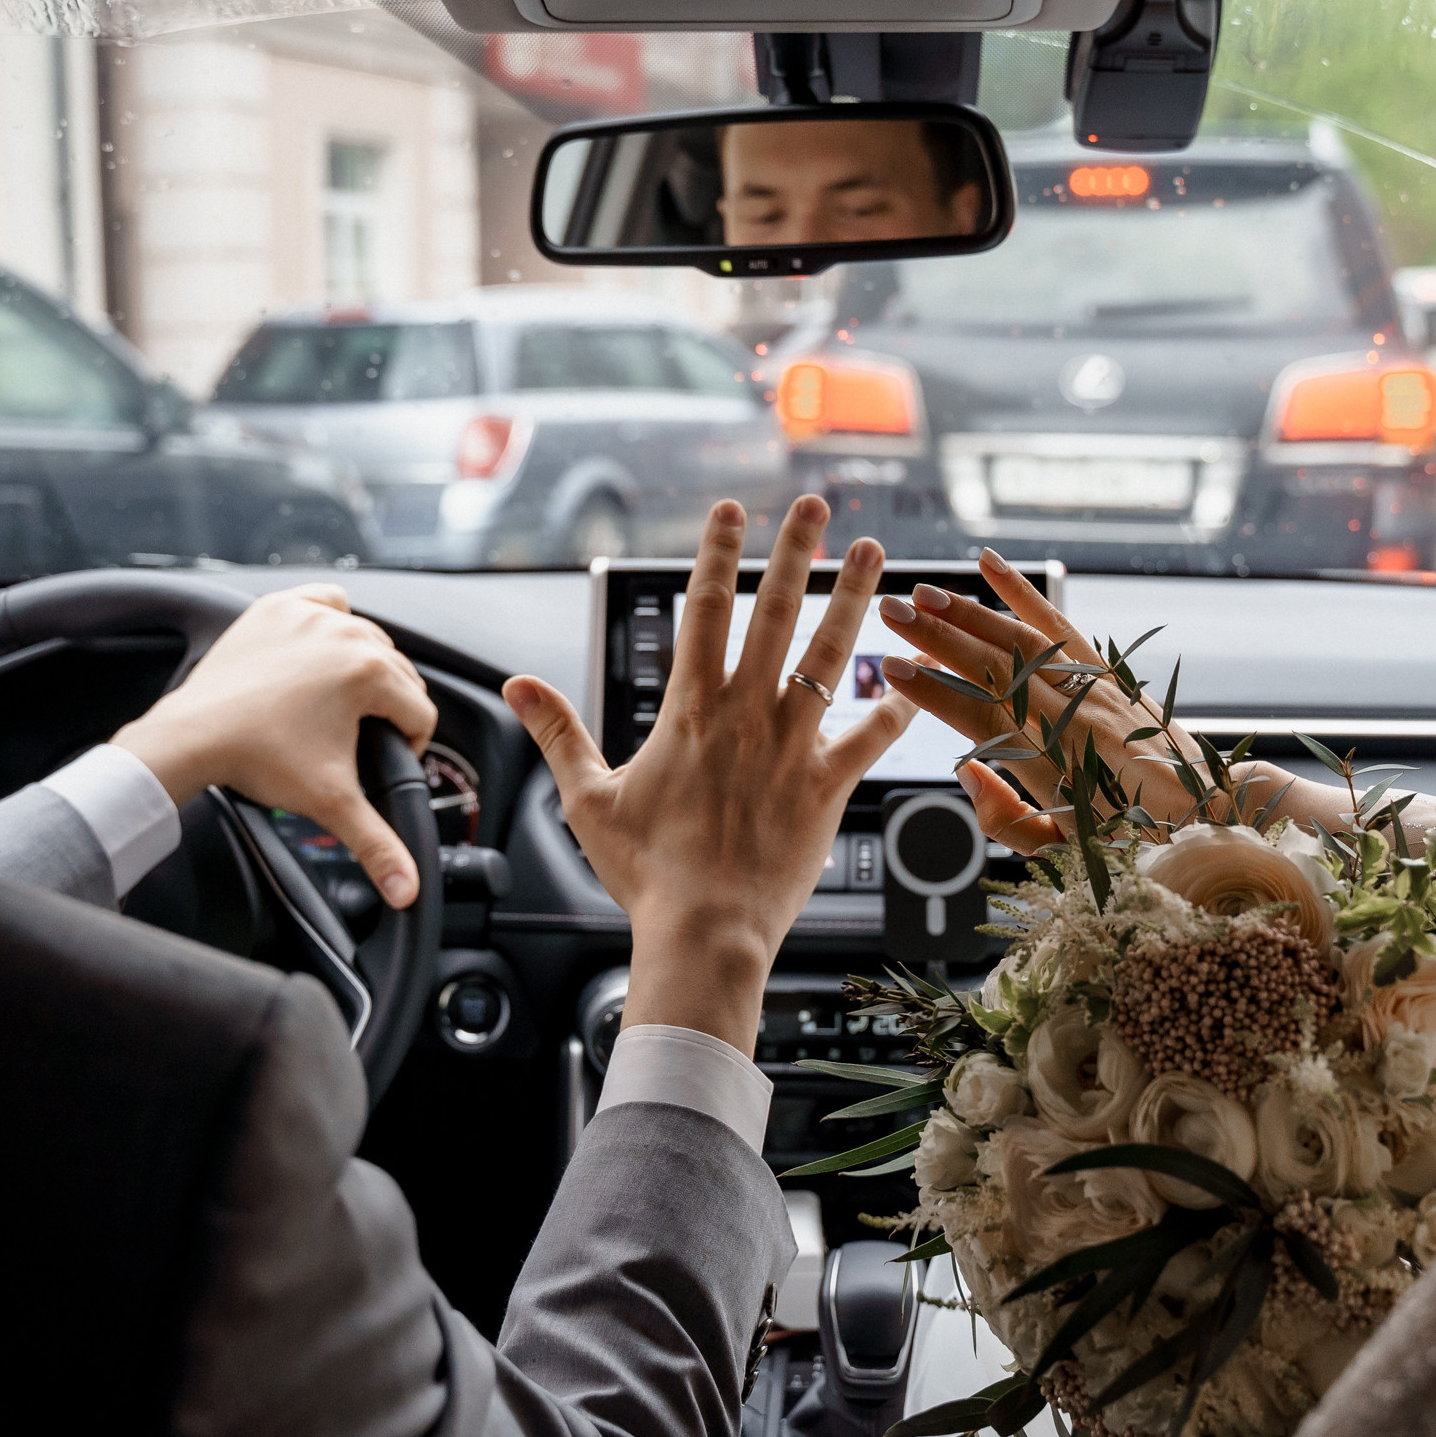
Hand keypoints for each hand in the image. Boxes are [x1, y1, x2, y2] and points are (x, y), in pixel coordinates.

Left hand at [112, 584, 438, 906]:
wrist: (192, 736)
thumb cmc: (257, 761)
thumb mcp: (330, 802)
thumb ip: (377, 845)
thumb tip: (408, 890)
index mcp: (369, 672)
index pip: (420, 711)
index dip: (408, 744)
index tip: (379, 758)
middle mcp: (346, 633)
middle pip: (398, 672)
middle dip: (387, 707)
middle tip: (356, 737)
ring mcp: (310, 616)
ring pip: (366, 637)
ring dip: (363, 667)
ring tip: (337, 703)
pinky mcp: (278, 608)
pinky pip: (325, 603)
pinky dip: (331, 622)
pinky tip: (320, 651)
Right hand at [501, 497, 911, 1052]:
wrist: (704, 929)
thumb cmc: (646, 873)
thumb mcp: (588, 798)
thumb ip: (558, 732)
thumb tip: (518, 685)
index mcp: (691, 711)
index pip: (703, 609)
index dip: (718, 554)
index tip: (732, 510)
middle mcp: (747, 715)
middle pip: (777, 614)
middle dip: (797, 553)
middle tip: (818, 506)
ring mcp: (792, 746)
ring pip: (832, 656)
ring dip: (854, 600)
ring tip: (874, 554)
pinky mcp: (826, 786)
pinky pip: (870, 737)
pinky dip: (895, 707)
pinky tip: (917, 679)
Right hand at [875, 550, 1319, 853]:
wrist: (1208, 816)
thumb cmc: (1128, 842)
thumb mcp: (1060, 852)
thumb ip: (1006, 818)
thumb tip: (968, 771)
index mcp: (1048, 766)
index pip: (975, 717)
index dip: (931, 691)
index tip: (893, 670)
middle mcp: (1067, 718)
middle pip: (988, 666)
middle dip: (935, 637)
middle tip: (888, 613)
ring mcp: (1089, 689)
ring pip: (1017, 639)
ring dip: (966, 612)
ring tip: (923, 594)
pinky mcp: (1108, 673)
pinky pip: (1059, 624)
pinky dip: (1023, 592)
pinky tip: (990, 565)